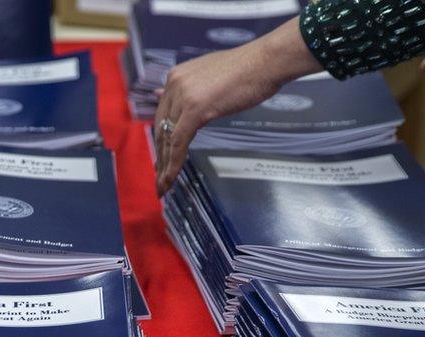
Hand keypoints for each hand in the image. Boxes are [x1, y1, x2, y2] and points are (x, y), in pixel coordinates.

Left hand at [154, 17, 322, 193]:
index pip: (163, 114)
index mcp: (177, 77)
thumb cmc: (248, 69)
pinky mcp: (195, 108)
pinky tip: (171, 179)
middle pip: (161, 127)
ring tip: (163, 186)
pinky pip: (179, 142)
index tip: (160, 157)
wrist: (266, 62)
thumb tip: (162, 94)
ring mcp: (184, 96)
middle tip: (158, 177)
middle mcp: (175, 84)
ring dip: (164, 165)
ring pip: (168, 138)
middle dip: (160, 155)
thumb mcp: (211, 77)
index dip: (161, 138)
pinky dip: (174, 163)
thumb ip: (190, 89)